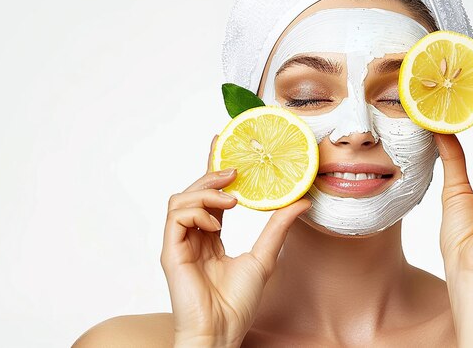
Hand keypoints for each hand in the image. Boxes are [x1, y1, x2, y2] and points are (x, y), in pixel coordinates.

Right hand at [160, 136, 310, 347]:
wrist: (222, 332)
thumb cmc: (237, 304)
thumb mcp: (264, 257)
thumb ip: (277, 227)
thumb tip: (301, 201)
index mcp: (210, 236)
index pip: (210, 194)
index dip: (215, 169)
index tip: (224, 144)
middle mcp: (192, 235)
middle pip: (194, 191)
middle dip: (211, 173)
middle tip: (235, 169)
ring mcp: (179, 243)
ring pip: (181, 198)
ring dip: (206, 192)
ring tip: (231, 199)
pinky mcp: (171, 252)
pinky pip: (176, 217)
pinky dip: (196, 211)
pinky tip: (216, 222)